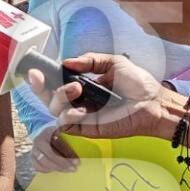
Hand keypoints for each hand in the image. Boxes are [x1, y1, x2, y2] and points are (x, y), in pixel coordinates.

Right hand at [29, 53, 173, 140]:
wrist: (153, 102)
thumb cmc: (137, 83)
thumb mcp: (113, 63)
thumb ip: (90, 60)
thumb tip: (67, 62)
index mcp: (83, 85)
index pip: (56, 83)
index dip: (43, 78)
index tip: (36, 70)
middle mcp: (79, 101)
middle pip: (49, 98)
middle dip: (41, 87)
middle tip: (39, 76)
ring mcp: (83, 116)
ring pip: (55, 110)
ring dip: (59, 97)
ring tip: (77, 88)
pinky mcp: (88, 130)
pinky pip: (68, 125)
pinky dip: (69, 115)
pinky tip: (81, 109)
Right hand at [29, 125, 79, 173]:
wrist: (43, 131)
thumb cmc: (57, 132)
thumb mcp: (63, 128)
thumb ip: (70, 130)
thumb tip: (80, 135)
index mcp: (46, 133)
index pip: (56, 146)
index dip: (67, 155)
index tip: (77, 162)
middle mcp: (38, 141)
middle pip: (49, 156)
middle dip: (62, 164)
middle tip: (74, 169)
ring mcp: (33, 150)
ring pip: (43, 163)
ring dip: (56, 168)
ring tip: (67, 170)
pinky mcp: (32, 157)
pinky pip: (37, 167)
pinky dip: (47, 170)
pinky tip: (57, 170)